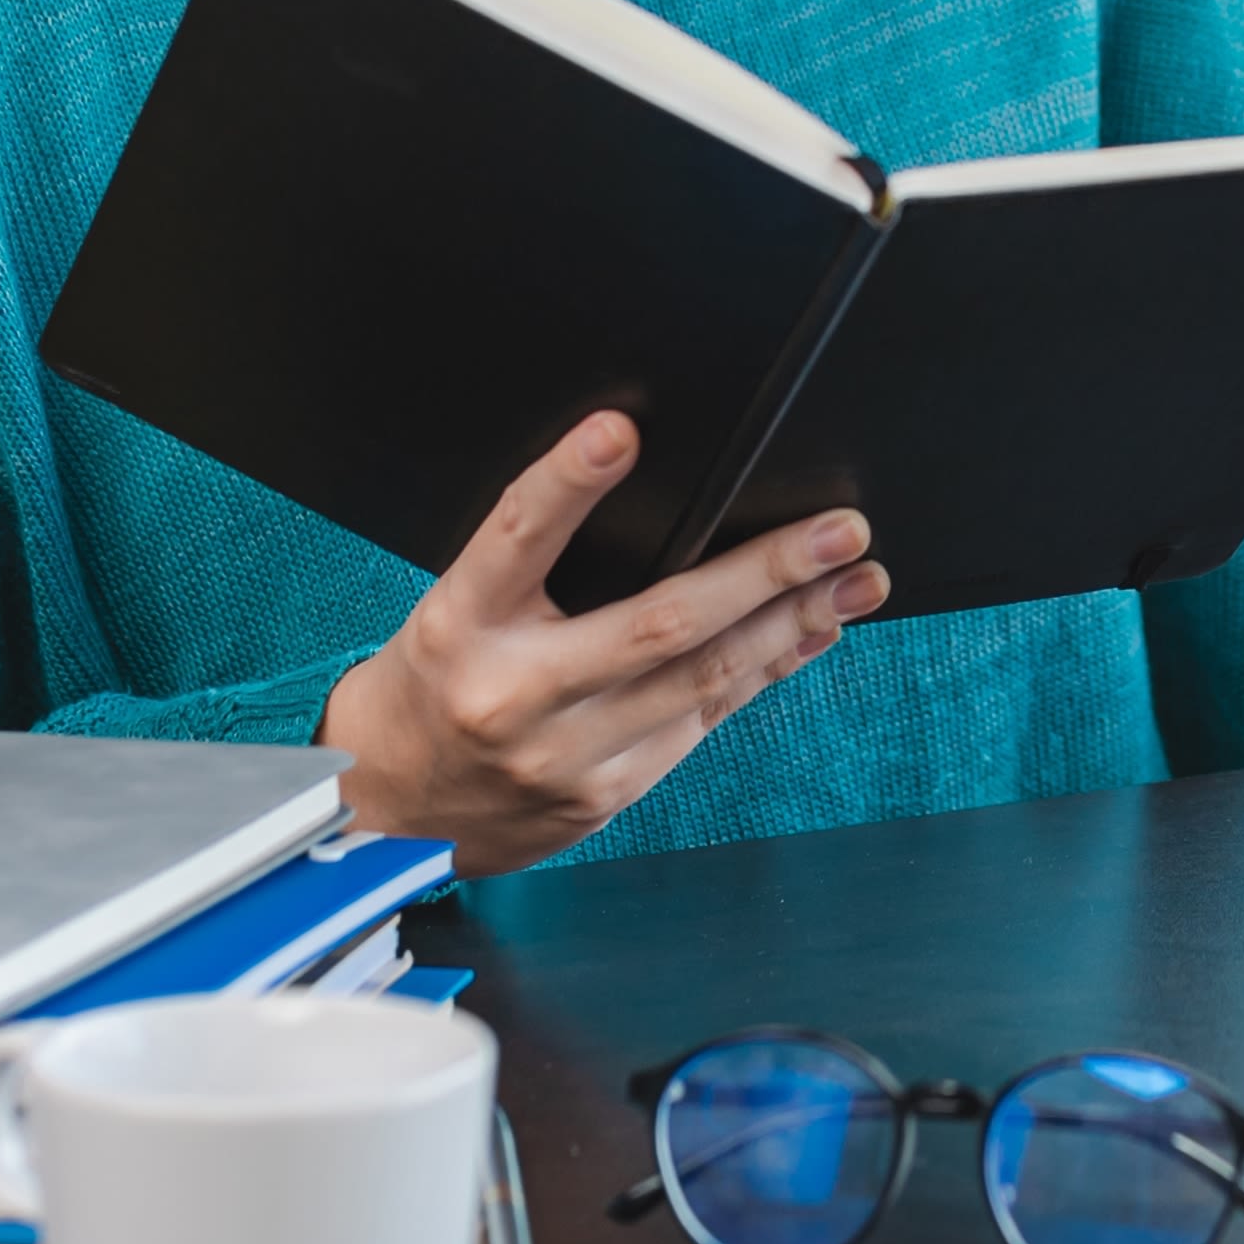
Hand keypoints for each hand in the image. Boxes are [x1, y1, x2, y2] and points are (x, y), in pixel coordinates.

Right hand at [320, 413, 886, 874]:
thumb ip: (538, 557)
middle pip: (656, 625)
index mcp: (457, 623)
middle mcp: (511, 694)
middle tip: (838, 531)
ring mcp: (562, 757)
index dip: (567, 482)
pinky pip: (699, 724)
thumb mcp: (457, 605)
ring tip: (857, 580)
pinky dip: (763, 672)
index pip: (514, 536)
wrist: (386, 812)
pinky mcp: (600, 798)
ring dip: (793, 625)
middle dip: (763, 573)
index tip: (618, 431)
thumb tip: (658, 485)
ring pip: (700, 683)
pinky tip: (809, 634)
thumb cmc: (436, 680)